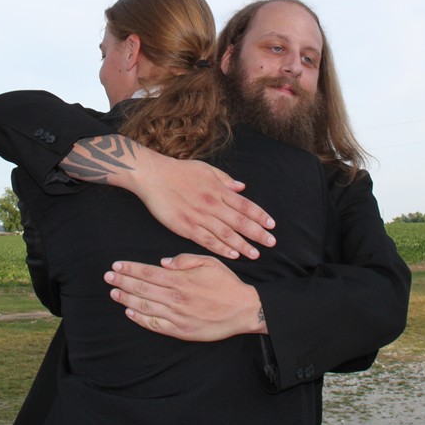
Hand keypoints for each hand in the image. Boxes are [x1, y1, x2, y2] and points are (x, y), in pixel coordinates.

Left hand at [104, 254, 263, 340]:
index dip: (130, 269)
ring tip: (114, 293)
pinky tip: (130, 312)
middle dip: (123, 282)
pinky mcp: (181, 331)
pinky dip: (140, 319)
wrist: (244, 310)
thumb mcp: (210, 262)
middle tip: (108, 277)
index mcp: (181, 280)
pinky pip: (156, 325)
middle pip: (142, 289)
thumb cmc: (227, 284)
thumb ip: (185, 260)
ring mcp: (177, 316)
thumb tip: (163, 262)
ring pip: (145, 307)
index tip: (117, 266)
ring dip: (127, 299)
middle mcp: (176, 298)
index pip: (148, 273)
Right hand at [126, 151, 274, 259]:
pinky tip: (232, 255)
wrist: (153, 176)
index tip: (272, 225)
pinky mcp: (185, 227)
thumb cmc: (179, 171)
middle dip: (257, 233)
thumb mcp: (206, 169)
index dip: (260, 216)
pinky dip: (221, 248)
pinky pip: (207, 240)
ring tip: (255, 254)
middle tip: (271, 243)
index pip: (245, 205)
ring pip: (226, 234)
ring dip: (242, 245)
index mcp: (218, 190)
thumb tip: (242, 187)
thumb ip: (225, 179)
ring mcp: (198, 217)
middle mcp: (212, 204)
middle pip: (240, 221)